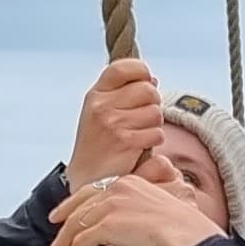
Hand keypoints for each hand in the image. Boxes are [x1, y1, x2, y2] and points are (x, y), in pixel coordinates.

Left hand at [51, 167, 214, 245]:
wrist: (186, 236)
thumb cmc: (182, 230)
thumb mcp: (155, 213)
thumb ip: (134, 216)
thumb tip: (123, 233)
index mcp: (129, 183)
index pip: (92, 190)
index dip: (72, 204)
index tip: (61, 215)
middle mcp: (117, 189)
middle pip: (78, 207)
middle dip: (62, 227)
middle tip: (54, 244)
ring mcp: (110, 206)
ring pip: (75, 225)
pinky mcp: (106, 225)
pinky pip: (80, 242)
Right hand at [71, 56, 168, 187]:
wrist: (87, 179)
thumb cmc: (99, 144)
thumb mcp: (100, 111)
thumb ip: (122, 93)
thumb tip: (152, 80)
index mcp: (96, 94)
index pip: (124, 67)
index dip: (141, 72)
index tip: (145, 82)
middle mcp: (102, 106)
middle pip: (148, 90)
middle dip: (152, 104)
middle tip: (141, 118)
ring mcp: (113, 123)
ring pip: (156, 113)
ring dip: (154, 125)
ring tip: (137, 134)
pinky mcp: (126, 142)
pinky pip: (156, 133)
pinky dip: (153, 141)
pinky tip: (138, 148)